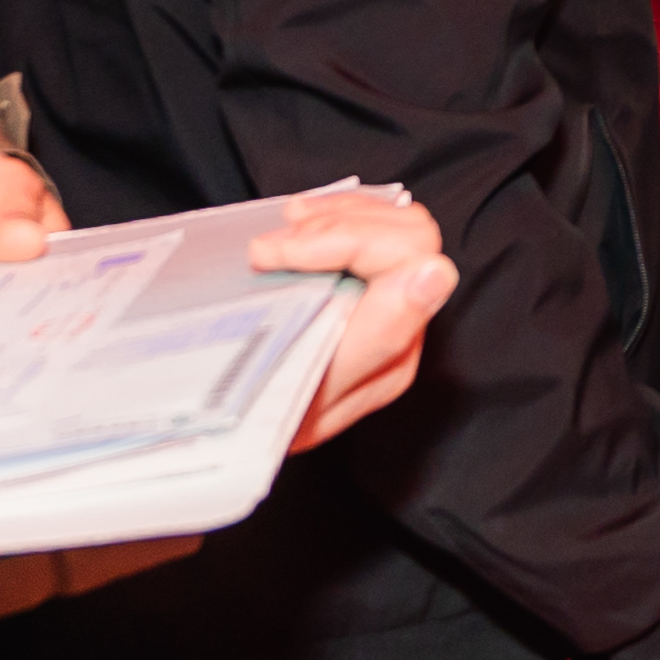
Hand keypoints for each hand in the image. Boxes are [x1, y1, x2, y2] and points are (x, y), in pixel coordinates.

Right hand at [241, 190, 460, 450]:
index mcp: (395, 348)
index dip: (341, 239)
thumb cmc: (262, 426)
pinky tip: (296, 222)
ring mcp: (384, 306)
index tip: (271, 254)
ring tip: (280, 229)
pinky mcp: (360, 289)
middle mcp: (402, 326)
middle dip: (334, 225)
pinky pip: (372, 229)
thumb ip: (378, 333)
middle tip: (266, 247)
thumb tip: (434, 271)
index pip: (407, 255)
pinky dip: (333, 216)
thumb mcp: (309, 391)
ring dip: (332, 215)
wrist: (225, 443)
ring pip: (394, 222)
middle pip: (407, 233)